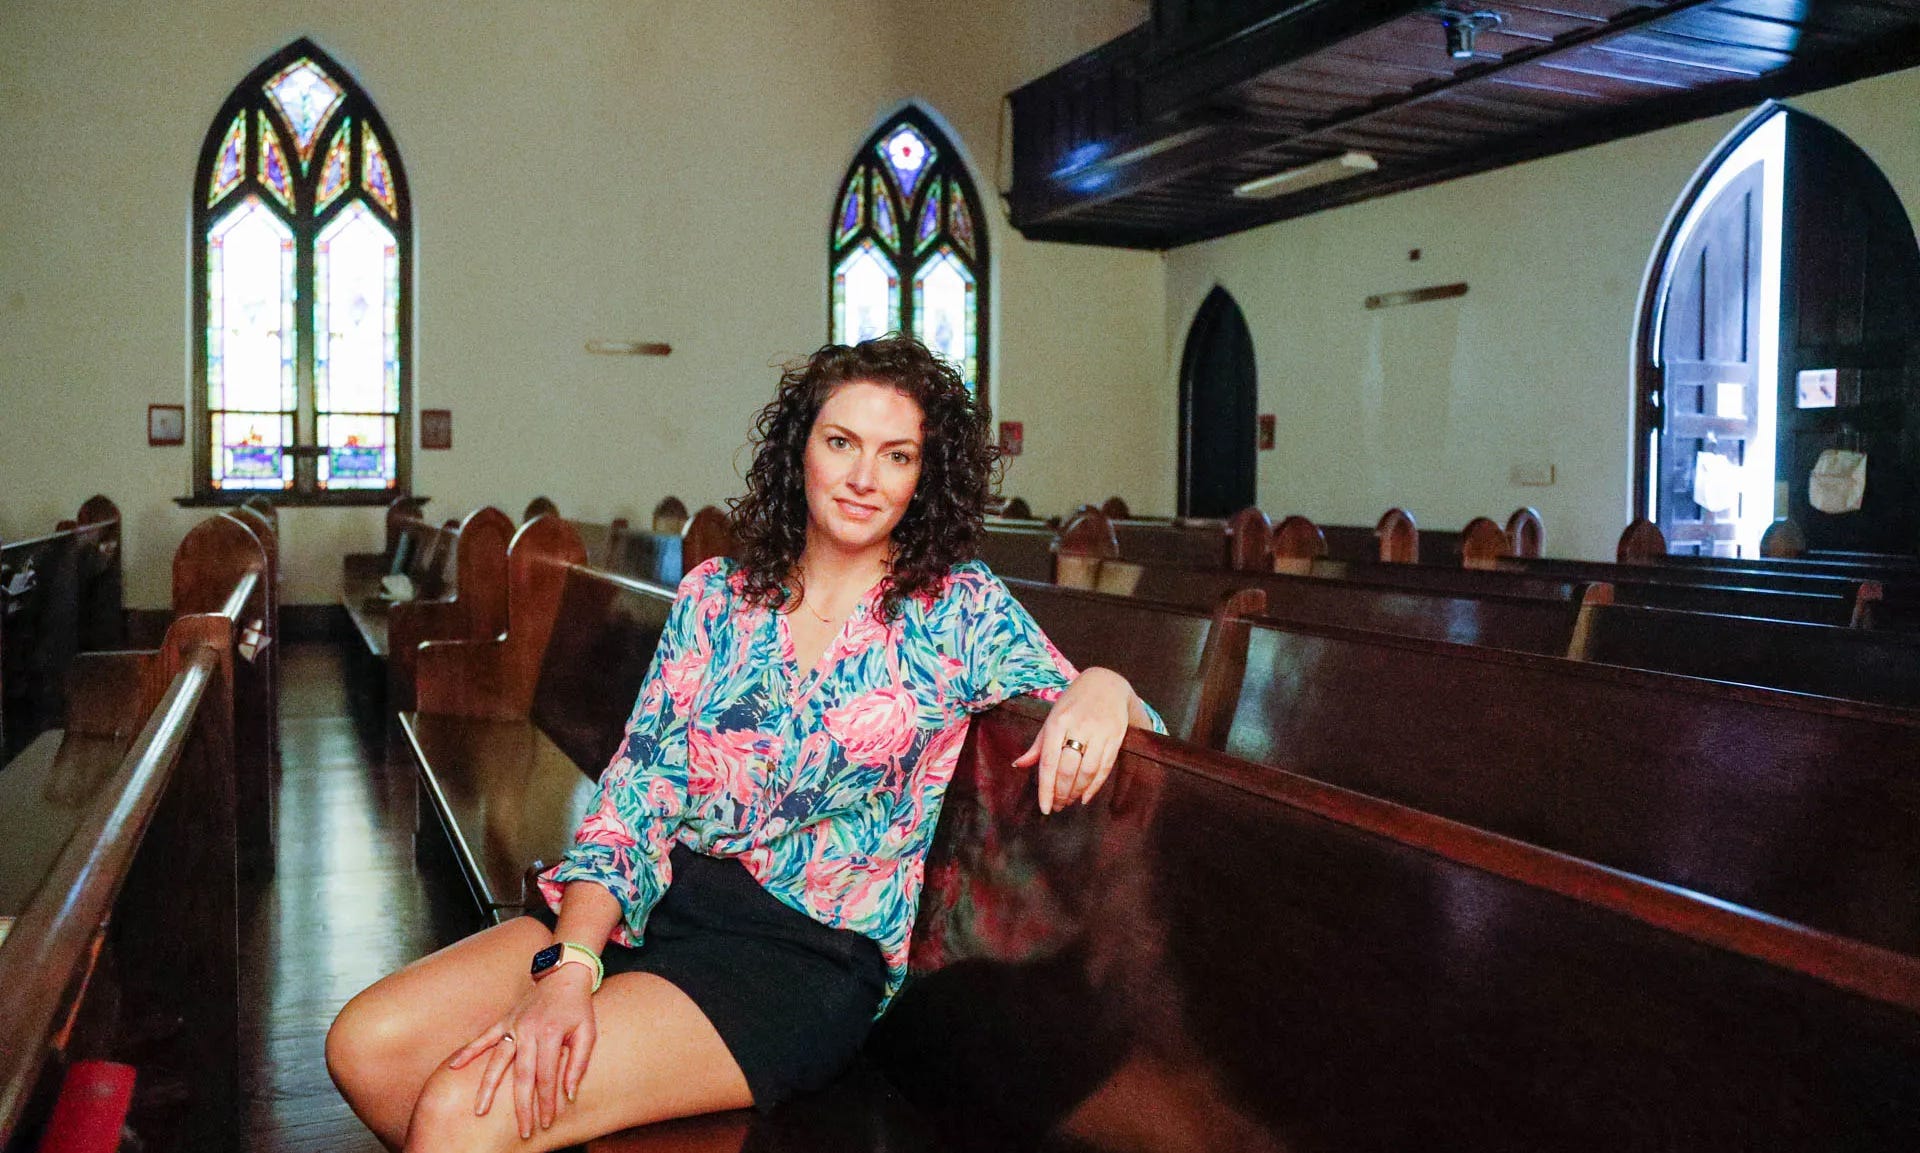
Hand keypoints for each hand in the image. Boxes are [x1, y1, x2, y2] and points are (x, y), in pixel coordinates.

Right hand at [448, 964, 596, 1138]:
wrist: (563, 975)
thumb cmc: (578, 1007)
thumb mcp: (588, 1032)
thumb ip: (579, 1063)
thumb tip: (569, 1094)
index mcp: (552, 1034)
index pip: (547, 1075)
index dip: (546, 1101)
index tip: (545, 1122)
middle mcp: (529, 1031)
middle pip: (522, 1076)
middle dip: (522, 1106)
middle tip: (523, 1131)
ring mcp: (513, 1025)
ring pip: (498, 1061)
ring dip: (488, 1087)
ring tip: (479, 1110)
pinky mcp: (504, 1021)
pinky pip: (483, 1038)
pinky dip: (468, 1052)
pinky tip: (454, 1066)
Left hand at [1014, 667, 1135, 813]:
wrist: (1106, 684)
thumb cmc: (1074, 703)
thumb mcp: (1052, 718)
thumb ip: (1038, 745)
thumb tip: (1019, 765)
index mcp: (1057, 723)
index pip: (1049, 762)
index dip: (1046, 789)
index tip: (1045, 808)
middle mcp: (1078, 728)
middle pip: (1068, 770)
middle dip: (1061, 793)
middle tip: (1057, 806)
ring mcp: (1099, 733)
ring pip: (1087, 771)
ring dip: (1076, 792)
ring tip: (1069, 801)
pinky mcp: (1115, 737)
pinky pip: (1104, 767)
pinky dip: (1095, 786)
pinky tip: (1085, 797)